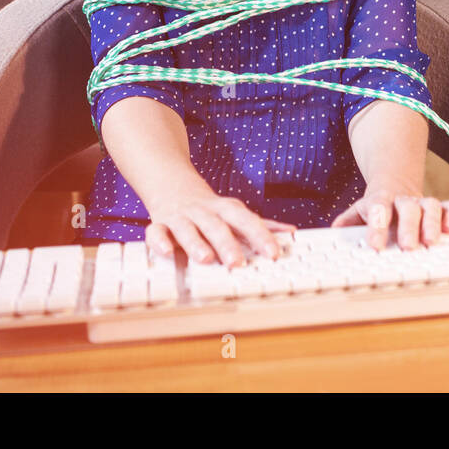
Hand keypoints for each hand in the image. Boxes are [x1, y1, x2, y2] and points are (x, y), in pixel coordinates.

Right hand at [146, 184, 295, 267]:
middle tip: (238, 262)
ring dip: (196, 243)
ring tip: (206, 259)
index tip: (274, 253)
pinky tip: (167, 253)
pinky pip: (156, 232)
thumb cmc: (210, 209)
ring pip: (188, 228)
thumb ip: (260, 225)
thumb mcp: (235, 213)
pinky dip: (160, 241)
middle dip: (227, 243)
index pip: (246, 220)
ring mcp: (181, 217)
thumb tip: (291, 233)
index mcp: (226, 209)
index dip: (260, 236)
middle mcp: (204, 212)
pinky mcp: (160, 224)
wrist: (173, 186)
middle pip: (217, 225)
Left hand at [331, 185, 448, 250]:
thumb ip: (349, 220)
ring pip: (431, 206)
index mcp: (381, 200)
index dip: (377, 225)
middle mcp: (404, 201)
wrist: (396, 187)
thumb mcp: (360, 211)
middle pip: (408, 208)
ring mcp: (423, 203)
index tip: (376, 245)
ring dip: (432, 223)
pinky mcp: (441, 208)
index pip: (378, 208)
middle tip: (407, 246)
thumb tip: (336, 229)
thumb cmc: (378, 207)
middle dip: (408, 227)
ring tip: (431, 241)